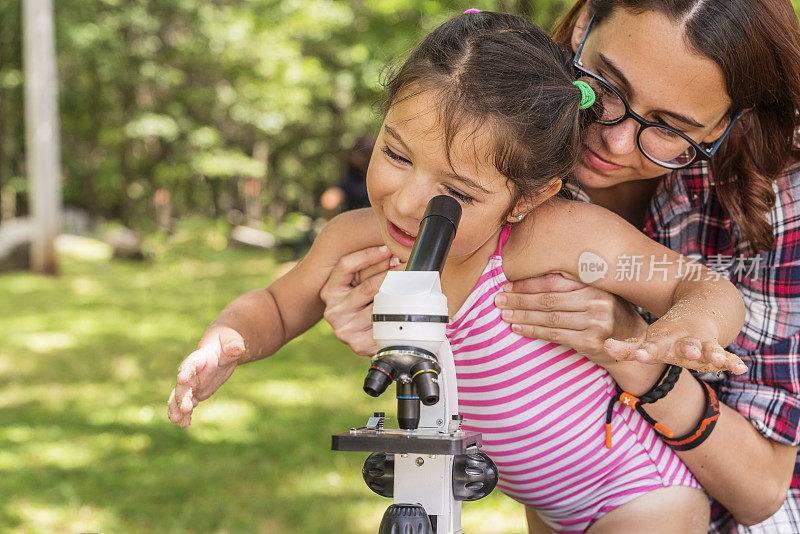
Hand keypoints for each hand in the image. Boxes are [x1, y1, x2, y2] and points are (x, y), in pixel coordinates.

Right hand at [167, 326, 244, 426]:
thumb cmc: (227, 340)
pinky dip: (186, 413)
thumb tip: (236, 349)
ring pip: (181, 397)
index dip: (186, 371)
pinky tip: (184, 424)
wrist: (223, 346)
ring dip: (178, 408)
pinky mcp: (197, 391)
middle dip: (182, 397)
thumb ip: (233, 344)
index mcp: (200, 357)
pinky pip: (189, 403)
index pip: (191, 363)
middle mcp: (193, 372)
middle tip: (184, 409)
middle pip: (183, 385)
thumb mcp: (232, 340)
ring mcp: (193, 383)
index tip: (181, 379)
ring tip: (176, 421)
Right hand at [319, 245, 401, 355]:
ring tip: (416, 286)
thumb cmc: (361, 305)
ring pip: (378, 307)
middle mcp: (333, 310)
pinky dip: (398, 318)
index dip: (367, 255)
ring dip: (400, 296)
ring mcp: (345, 329)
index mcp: (330, 291)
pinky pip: (383, 327)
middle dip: (393, 274)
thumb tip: (392, 250)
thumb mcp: (357, 285)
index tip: (388, 249)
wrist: (358, 338)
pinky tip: (408, 311)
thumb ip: (369, 269)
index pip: (346, 266)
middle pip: (368, 286)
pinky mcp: (358, 344)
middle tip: (411, 265)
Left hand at [496, 273, 645, 365]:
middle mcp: (597, 301)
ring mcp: (595, 322)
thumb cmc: (608, 313)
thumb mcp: (596, 293)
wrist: (633, 342)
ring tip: (504, 314)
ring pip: (549, 318)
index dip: (528, 284)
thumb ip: (572, 285)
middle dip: (519, 300)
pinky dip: (533, 331)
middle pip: (548, 300)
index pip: (554, 281)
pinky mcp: (590, 342)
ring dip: (522, 316)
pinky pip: (555, 335)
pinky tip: (519, 328)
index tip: (507, 285)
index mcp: (595, 283)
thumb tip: (528, 281)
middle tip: (498, 300)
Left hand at [604, 322, 747, 373]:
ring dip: (712, 353)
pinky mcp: (717, 349)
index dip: (645, 351)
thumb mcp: (648, 341)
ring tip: (718, 358)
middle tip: (688, 351)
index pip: (652, 347)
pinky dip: (734, 362)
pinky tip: (741, 369)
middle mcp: (683, 341)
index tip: (639, 356)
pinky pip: (728, 356)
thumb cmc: (667, 334)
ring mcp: (702, 344)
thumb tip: (604, 347)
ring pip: (708, 349)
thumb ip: (627, 348)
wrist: (699, 312)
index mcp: (664, 340)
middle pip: (684, 346)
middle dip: (686, 349)